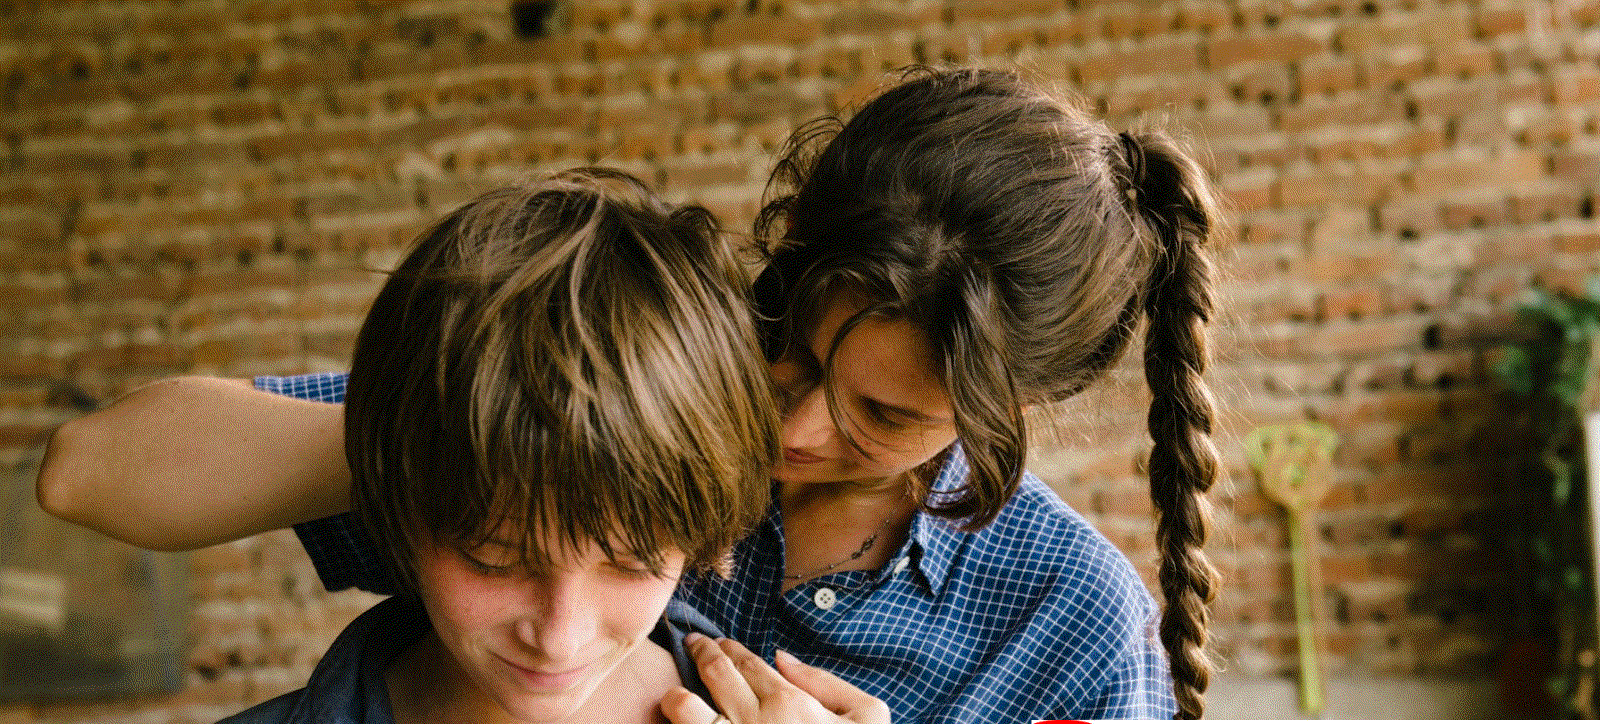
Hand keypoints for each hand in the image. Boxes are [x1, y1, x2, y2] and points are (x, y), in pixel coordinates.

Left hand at [660, 633, 890, 723]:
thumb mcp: (868, 716)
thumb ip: (827, 682)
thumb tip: (783, 659)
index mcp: (790, 703)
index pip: (747, 662)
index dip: (728, 648)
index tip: (717, 642)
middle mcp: (755, 722)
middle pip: (714, 673)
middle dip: (700, 652)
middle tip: (692, 644)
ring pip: (685, 709)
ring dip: (676, 696)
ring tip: (674, 692)